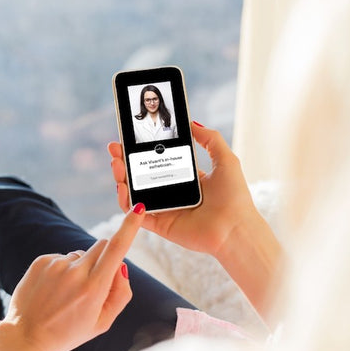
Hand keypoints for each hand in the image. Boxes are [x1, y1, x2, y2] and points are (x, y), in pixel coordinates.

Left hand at [4, 204, 144, 350]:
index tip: (138, 208)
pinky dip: (63, 270)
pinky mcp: (41, 261)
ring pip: (81, 254)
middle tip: (95, 283)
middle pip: (102, 245)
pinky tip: (53, 290)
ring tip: (66, 294)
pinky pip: (62, 258)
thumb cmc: (69, 332)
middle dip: (106, 257)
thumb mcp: (103, 322)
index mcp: (94, 288)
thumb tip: (122, 266)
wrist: (27, 336)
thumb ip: (120, 293)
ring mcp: (56, 264)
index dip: (129, 226)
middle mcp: (75, 272)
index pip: (117, 248)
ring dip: (81, 268)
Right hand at [108, 122, 254, 256]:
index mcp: (185, 178)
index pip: (157, 161)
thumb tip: (192, 122)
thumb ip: (210, 139)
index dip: (141, 150)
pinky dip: (126, 202)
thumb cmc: (235, 197)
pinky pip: (136, 214)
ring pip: (134, 193)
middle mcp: (172, 192)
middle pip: (140, 175)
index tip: (128, 138)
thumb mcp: (225, 159)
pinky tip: (123, 188)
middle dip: (124, 161)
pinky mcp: (159, 225)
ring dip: (121, 179)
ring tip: (116, 165)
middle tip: (114, 149)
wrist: (235, 229)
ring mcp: (164, 209)